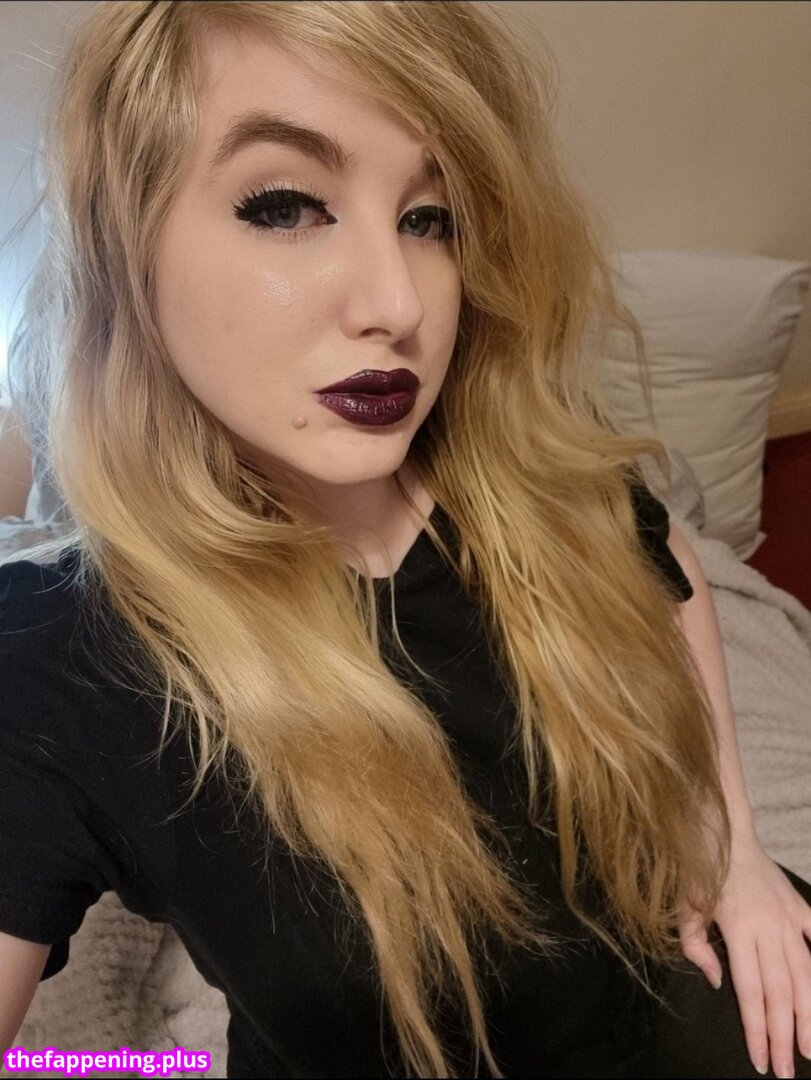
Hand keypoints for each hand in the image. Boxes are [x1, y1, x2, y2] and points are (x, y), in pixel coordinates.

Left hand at [678, 840, 810, 1077]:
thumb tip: (718, 982)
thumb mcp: (684, 907)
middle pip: (782, 991)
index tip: (762, 1061)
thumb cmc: (698, 870)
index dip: (756, 1029)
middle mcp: (769, 927)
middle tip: (790, 1071)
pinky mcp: (799, 907)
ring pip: (806, 975)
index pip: (750, 991)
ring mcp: (789, 918)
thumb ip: (696, 947)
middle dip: (785, 1035)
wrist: (722, 829)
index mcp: (739, 929)